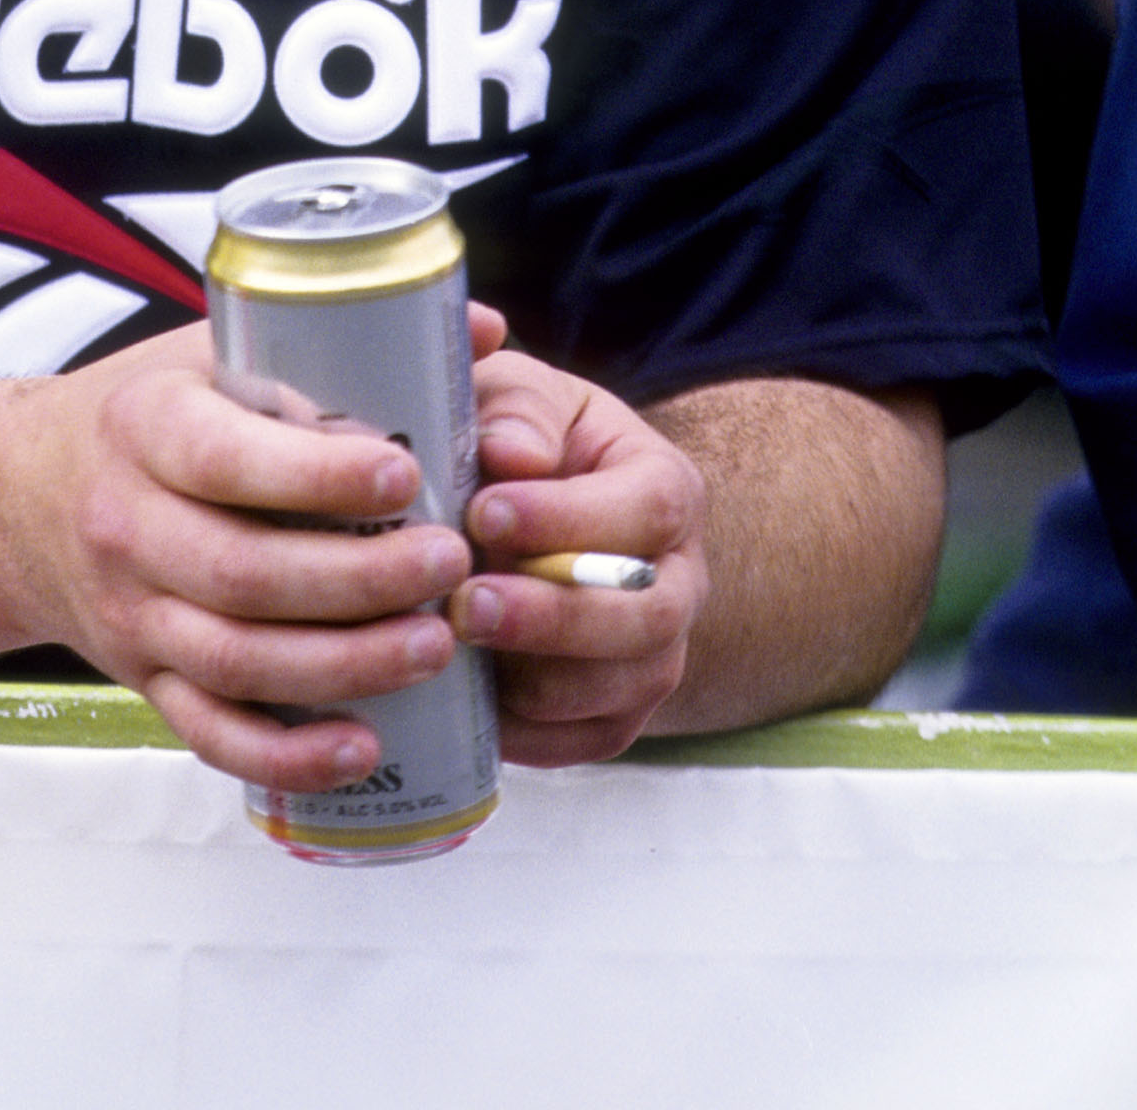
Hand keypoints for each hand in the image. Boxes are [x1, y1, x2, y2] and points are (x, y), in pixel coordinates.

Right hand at [0, 321, 474, 790]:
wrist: (16, 498)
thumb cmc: (147, 415)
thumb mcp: (210, 351)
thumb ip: (334, 345)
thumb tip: (485, 332)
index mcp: (145, 428)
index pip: (227, 461)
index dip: (318, 474)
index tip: (406, 472)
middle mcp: (129, 526)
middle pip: (244, 574)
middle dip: (359, 579)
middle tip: (450, 564)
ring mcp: (132, 614)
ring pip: (238, 660)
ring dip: (345, 666)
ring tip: (437, 646)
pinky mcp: (142, 679)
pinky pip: (210, 733)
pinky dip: (286, 754)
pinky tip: (364, 747)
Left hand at [450, 323, 707, 765]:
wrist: (544, 513)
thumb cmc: (527, 442)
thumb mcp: (522, 396)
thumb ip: (518, 409)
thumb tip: (512, 454)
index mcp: (666, 490)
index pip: (647, 509)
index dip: (569, 518)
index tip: (485, 511)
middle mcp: (678, 582)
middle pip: (647, 616)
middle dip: (554, 614)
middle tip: (468, 600)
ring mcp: (654, 656)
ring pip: (619, 688)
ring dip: (536, 677)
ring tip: (458, 647)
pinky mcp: (616, 714)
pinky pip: (586, 741)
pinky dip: (528, 732)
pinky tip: (466, 702)